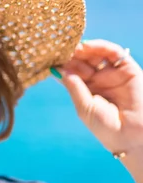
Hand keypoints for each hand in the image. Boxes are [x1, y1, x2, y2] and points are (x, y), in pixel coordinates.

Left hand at [55, 39, 142, 156]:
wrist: (133, 137)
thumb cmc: (107, 128)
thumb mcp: (84, 107)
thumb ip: (73, 87)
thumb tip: (57, 70)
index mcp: (86, 90)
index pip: (72, 72)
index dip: (62, 64)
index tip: (50, 58)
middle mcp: (99, 80)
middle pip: (82, 60)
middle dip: (71, 54)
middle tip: (60, 49)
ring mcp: (112, 74)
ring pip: (96, 54)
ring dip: (84, 48)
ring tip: (72, 47)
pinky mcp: (128, 69)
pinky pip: (114, 53)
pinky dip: (101, 46)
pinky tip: (88, 46)